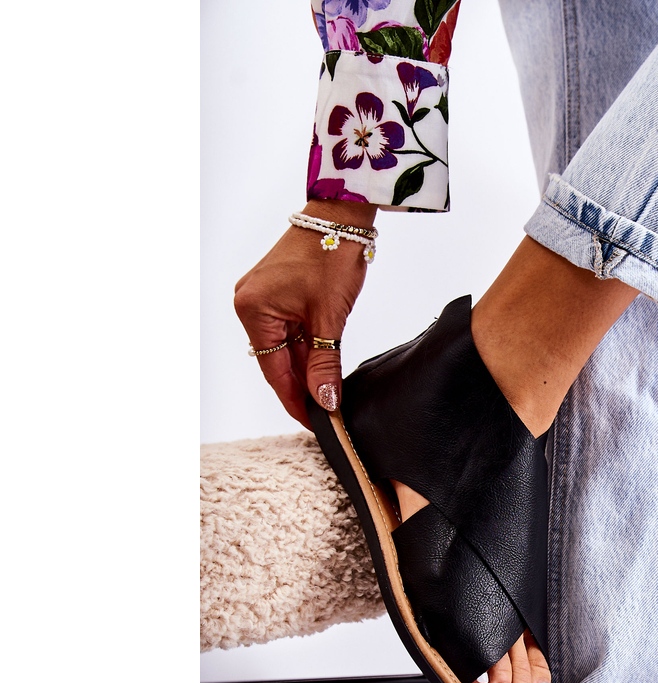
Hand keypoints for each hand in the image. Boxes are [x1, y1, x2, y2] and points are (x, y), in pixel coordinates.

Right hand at [233, 199, 377, 427]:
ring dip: (306, 371)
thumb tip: (325, 401)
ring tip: (328, 397)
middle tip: (327, 416)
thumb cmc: (330, 255)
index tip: (314, 424)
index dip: (295, 401)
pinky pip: (290, 334)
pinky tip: (323, 370)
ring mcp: (262, 300)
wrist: (341, 217)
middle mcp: (250, 306)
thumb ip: (324, 363)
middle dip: (302, 388)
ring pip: (286, 350)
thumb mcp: (329, 318)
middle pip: (278, 362)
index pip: (274, 371)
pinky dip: (307, 351)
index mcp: (253, 310)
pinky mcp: (277, 296)